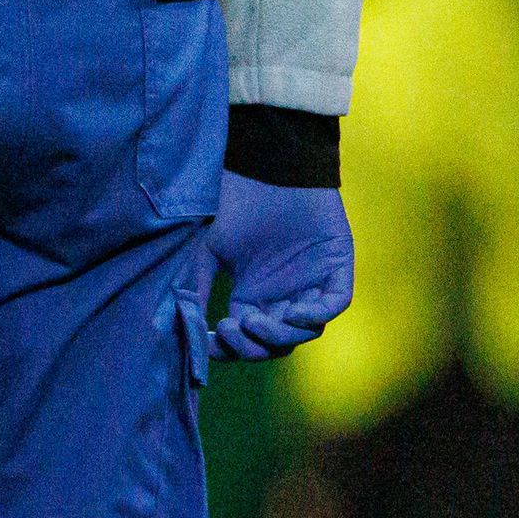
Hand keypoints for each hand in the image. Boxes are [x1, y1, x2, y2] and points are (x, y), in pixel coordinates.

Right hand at [206, 171, 354, 358]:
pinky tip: (290, 310)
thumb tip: (183, 328)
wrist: (266, 169)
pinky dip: (313, 315)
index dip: (230, 348)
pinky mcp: (336, 269)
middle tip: (233, 326)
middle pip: (275, 343)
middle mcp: (282, 295)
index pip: (247, 338)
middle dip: (252, 346)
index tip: (211, 343)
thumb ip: (196, 288)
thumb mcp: (206, 251)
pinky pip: (332, 305)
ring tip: (254, 318)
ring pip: (303, 332)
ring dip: (278, 334)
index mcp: (253, 295)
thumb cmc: (234, 205)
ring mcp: (310, 284)